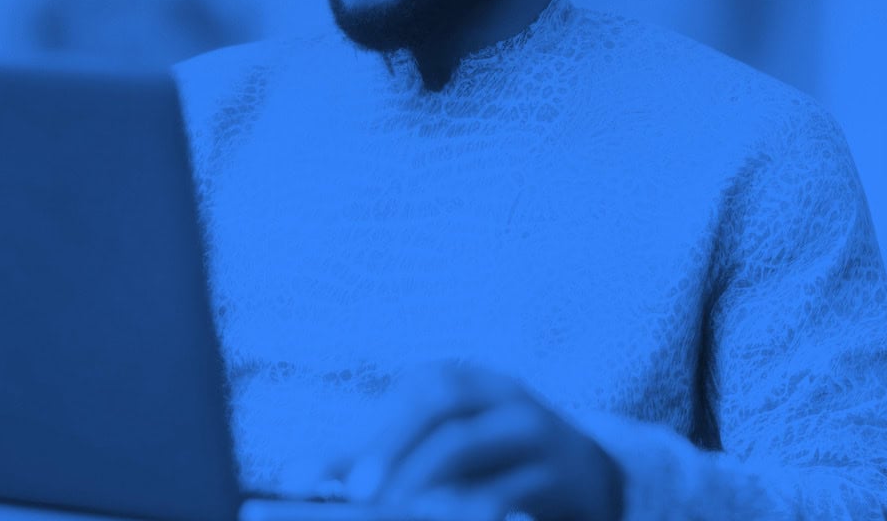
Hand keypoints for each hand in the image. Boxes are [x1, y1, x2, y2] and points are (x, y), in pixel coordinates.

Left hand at [324, 360, 624, 520]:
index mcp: (464, 379)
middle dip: (391, 440)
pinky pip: (513, 488)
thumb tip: (300, 475)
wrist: (586, 474)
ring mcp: (531, 427)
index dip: (358, 428)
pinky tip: (450, 519)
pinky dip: (476, 504)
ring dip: (424, 474)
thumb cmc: (493, 458)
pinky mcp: (558, 473)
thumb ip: (380, 455)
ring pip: (471, 440)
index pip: (406, 391)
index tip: (301, 476)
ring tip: (388, 506)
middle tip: (354, 490)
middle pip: (440, 397)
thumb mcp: (442, 444)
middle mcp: (497, 391)